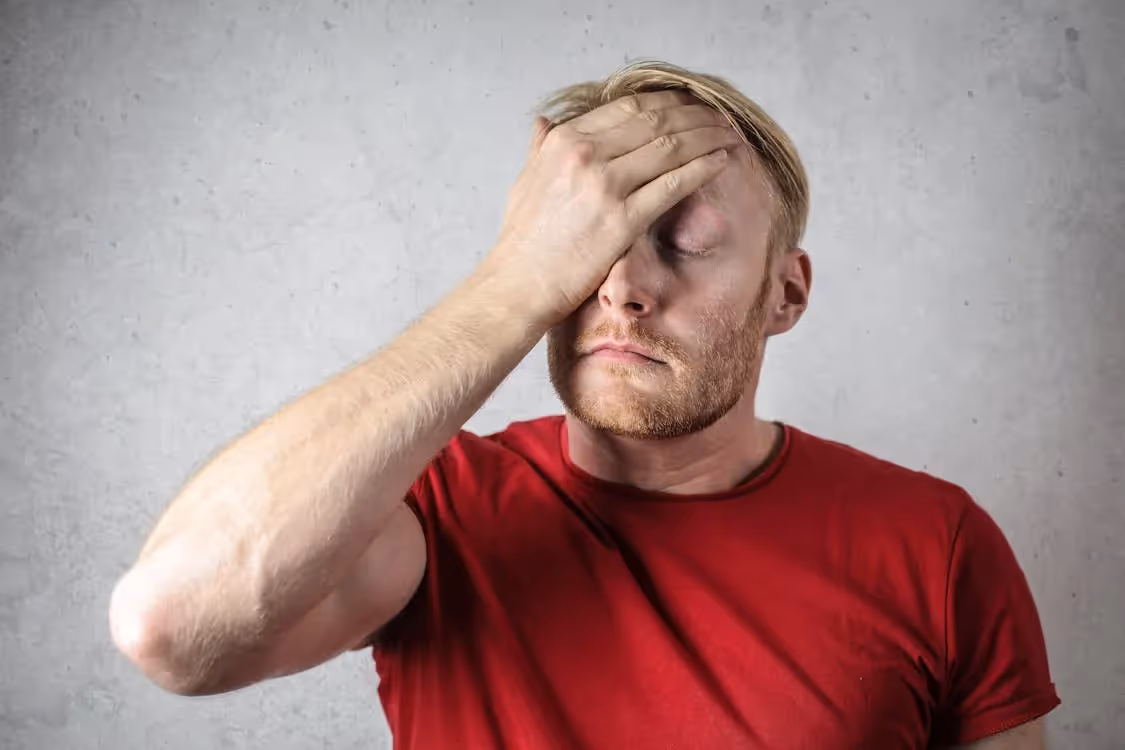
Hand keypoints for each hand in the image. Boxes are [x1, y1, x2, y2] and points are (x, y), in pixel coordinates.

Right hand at [480, 90, 741, 325]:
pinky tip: (722, 162)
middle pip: (655, 120)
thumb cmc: (522, 240)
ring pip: (671, 147)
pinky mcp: (622, 220)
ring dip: (707, 136)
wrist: (518, 285)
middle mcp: (585, 155)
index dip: (667, 102)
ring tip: (728, 135)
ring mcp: (605, 186)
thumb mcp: (525, 180)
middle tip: (719, 116)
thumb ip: (540, 148)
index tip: (689, 105)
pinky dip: (703, 168)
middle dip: (694, 114)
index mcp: (564, 140)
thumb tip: (544, 122)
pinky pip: (674, 184)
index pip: (628, 107)